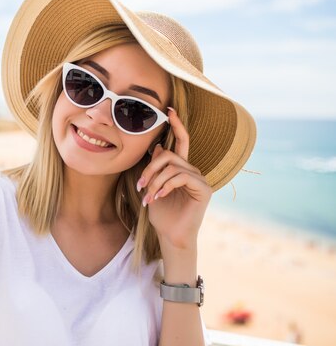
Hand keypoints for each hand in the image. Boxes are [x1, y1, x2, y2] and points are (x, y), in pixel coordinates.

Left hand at [137, 108, 211, 250]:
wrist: (170, 235)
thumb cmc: (162, 214)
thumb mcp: (153, 187)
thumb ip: (155, 168)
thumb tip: (155, 147)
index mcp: (181, 168)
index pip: (181, 142)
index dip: (176, 125)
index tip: (168, 110)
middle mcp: (192, 170)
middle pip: (168, 154)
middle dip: (150, 168)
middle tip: (141, 185)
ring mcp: (200, 179)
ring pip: (172, 166)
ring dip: (155, 181)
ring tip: (148, 197)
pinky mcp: (204, 189)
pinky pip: (181, 176)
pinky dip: (166, 185)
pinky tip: (159, 197)